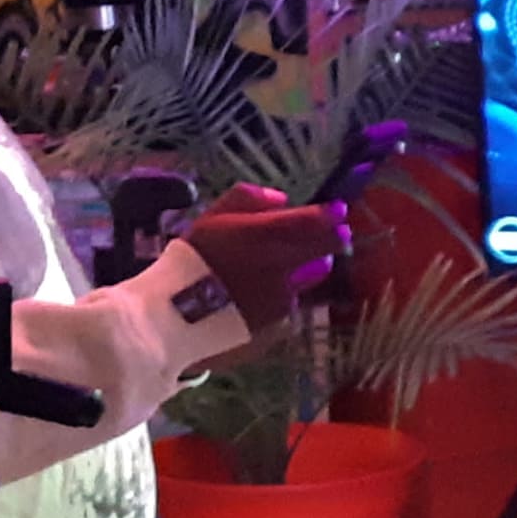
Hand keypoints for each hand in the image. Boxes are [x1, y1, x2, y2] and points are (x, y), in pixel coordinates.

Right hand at [178, 184, 349, 334]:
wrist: (179, 313)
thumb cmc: (193, 258)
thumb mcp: (212, 217)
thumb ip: (247, 199)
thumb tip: (282, 199)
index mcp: (266, 234)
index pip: (314, 220)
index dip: (331, 213)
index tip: (338, 210)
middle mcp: (284, 263)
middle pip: (327, 247)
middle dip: (335, 237)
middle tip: (336, 232)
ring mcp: (285, 293)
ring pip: (315, 273)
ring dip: (316, 262)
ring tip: (306, 259)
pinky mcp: (280, 318)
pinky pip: (296, 297)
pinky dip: (293, 288)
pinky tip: (275, 287)